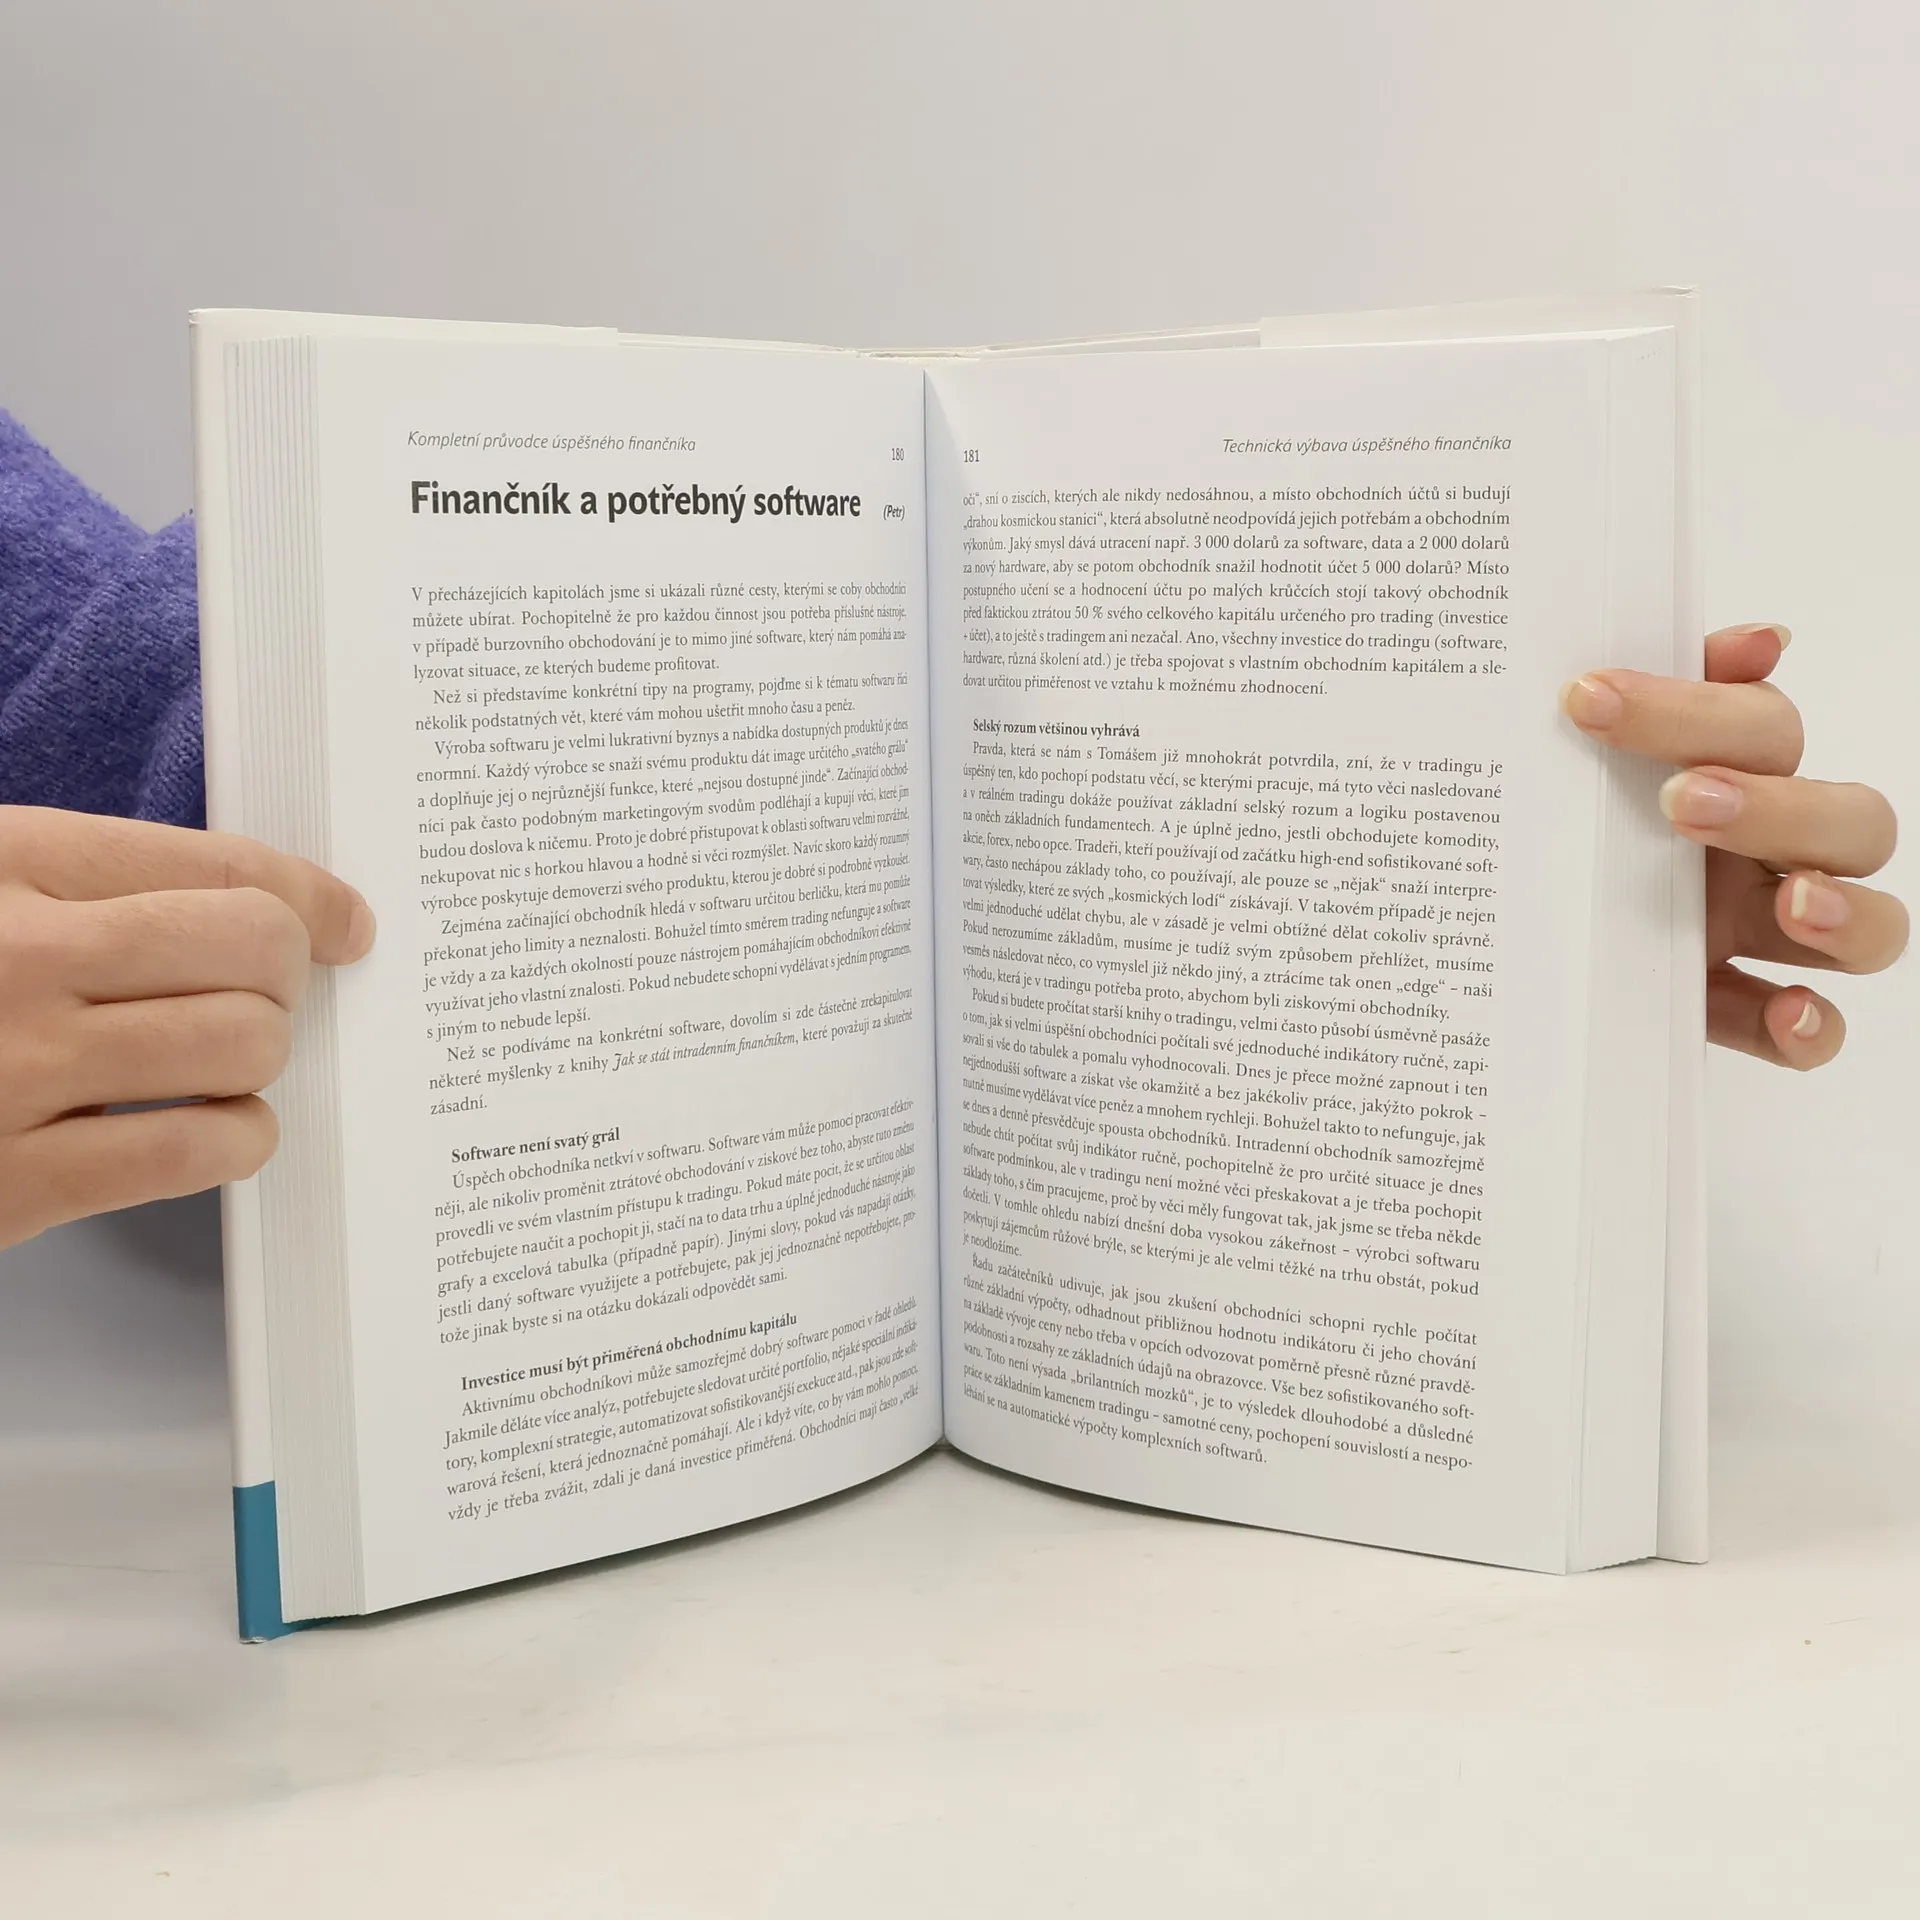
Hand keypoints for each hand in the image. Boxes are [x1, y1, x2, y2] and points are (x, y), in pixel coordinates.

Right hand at [0, 807, 373, 1247]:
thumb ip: (82, 887)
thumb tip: (262, 908)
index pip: (212, 863)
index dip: (306, 893)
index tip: (344, 920)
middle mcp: (13, 959)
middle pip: (253, 949)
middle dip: (285, 974)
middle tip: (265, 993)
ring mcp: (12, 1074)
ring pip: (244, 1045)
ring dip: (259, 1056)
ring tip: (222, 1060)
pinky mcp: (10, 1186)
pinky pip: (196, 1150)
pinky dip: (236, 1138)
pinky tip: (211, 1127)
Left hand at [1560, 623, 1905, 1068]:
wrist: (1497, 930)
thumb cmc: (1553, 821)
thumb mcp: (1572, 759)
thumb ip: (1650, 696)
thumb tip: (1761, 638)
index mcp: (1734, 774)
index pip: (1762, 726)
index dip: (1693, 708)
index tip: (1590, 699)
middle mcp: (1766, 852)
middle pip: (1848, 820)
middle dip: (1779, 808)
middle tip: (1681, 804)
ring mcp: (1762, 936)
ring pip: (1873, 925)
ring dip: (1846, 912)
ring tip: (1790, 902)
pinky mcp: (1736, 1014)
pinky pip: (1811, 1033)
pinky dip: (1814, 1029)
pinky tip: (1791, 1013)